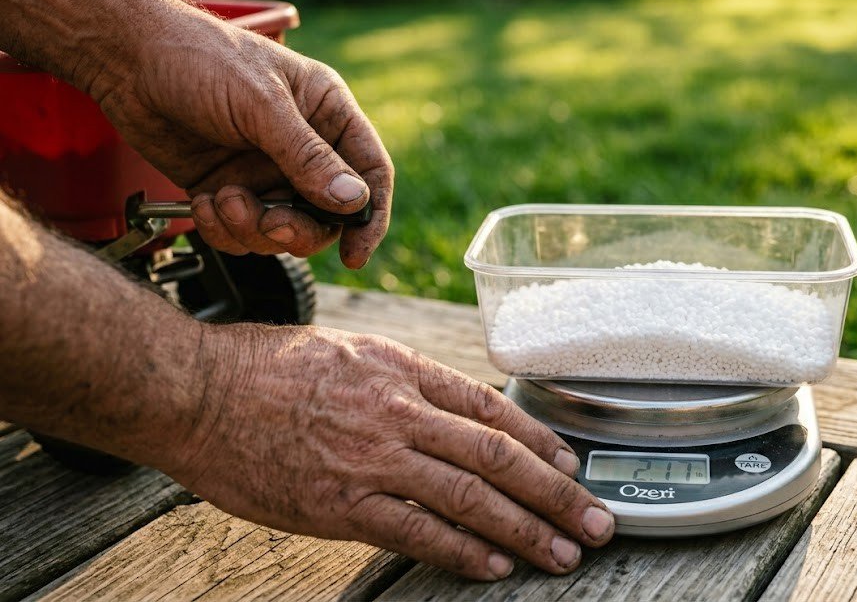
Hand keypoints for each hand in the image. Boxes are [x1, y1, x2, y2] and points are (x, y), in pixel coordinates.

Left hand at [95, 8, 391, 267]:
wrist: (125, 59)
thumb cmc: (199, 58)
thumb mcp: (260, 105)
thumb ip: (308, 156)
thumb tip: (354, 201)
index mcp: (327, 113)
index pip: (370, 172)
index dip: (369, 217)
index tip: (355, 253)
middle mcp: (302, 146)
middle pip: (327, 215)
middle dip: (297, 229)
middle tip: (271, 225)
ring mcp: (265, 171)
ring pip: (282, 231)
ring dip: (252, 228)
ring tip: (222, 198)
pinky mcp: (228, 190)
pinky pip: (242, 233)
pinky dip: (223, 229)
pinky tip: (203, 203)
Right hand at [170, 324, 615, 579]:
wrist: (195, 391)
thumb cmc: (266, 367)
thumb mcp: (348, 351)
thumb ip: (404, 381)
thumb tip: (455, 411)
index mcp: (400, 368)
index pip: (490, 408)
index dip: (540, 440)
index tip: (572, 464)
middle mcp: (396, 412)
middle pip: (496, 456)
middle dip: (556, 493)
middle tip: (597, 521)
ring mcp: (370, 460)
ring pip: (469, 498)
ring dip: (525, 530)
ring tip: (564, 552)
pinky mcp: (339, 505)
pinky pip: (416, 533)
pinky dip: (462, 552)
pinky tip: (496, 567)